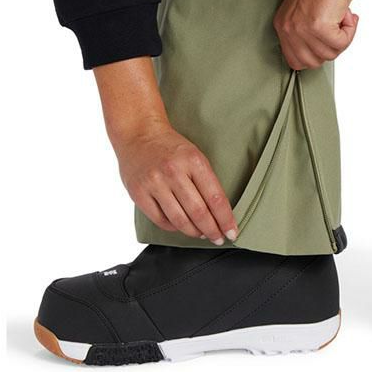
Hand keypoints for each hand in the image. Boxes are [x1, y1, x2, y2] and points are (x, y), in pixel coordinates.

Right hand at [94, 57, 236, 244]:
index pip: (216, 198)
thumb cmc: (171, 146)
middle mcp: (174, 172)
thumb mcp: (195, 156)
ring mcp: (155, 183)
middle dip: (212, 230)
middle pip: (199, 212)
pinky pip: (161, 220)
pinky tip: (181, 226)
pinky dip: (174, 227)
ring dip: (194, 232)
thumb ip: (206, 181)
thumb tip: (219, 213)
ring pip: (180, 220)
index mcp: (193, 161)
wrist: (138, 133)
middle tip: (219, 238)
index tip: (232, 232)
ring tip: (202, 234)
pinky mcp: (139, 193)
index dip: (226, 219)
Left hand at [273, 0, 360, 69]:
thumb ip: (307, 30)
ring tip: (342, 16)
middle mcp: (288, 30)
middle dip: (330, 48)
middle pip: (313, 62)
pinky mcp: (319, 27)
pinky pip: (341, 44)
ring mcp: (302, 30)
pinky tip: (347, 15)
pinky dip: (350, 31)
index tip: (327, 40)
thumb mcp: (304, 8)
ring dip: (343, 37)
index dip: (316, 54)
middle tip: (336, 27)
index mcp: (283, 25)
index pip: (295, 60)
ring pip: (330, 54)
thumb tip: (321, 46)